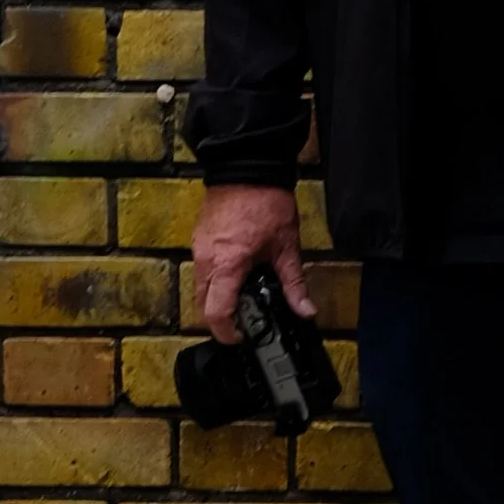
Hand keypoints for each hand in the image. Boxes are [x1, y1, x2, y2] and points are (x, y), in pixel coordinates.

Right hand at [191, 183, 312, 345]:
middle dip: (221, 319)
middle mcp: (206, 260)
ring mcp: (198, 249)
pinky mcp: (198, 240)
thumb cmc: (265, 200)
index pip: (216, 313)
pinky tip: (237, 272)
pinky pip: (201, 270)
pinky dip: (215, 280)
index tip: (242, 337)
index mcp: (227, 265)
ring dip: (217, 298)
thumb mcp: (286, 246)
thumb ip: (294, 283)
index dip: (227, 333)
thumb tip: (306, 310)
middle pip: (203, 306)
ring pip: (200, 289)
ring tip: (244, 295)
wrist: (246, 166)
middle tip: (245, 320)